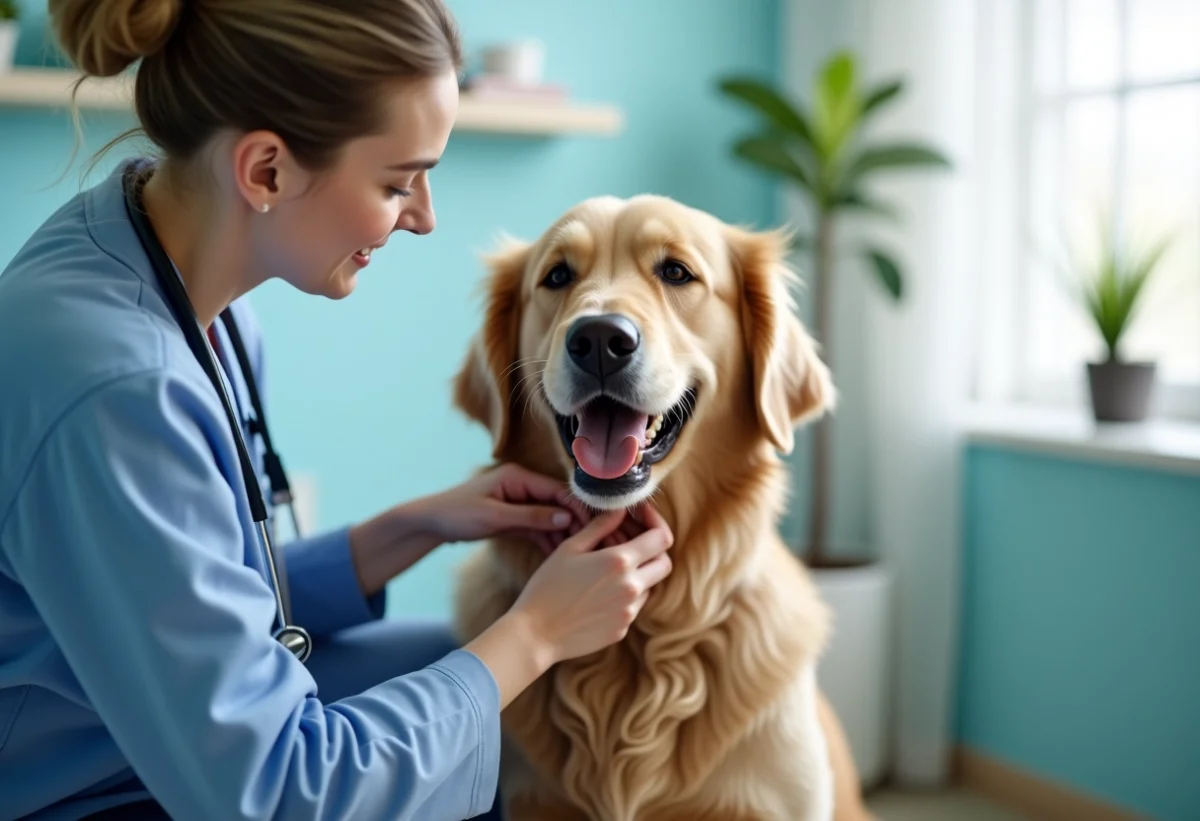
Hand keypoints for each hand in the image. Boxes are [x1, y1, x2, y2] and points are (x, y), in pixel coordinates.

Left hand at [348, 463, 590, 598]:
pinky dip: (551, 542)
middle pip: (559, 504)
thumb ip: (531, 517)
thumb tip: (566, 518)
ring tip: (587, 555)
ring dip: (567, 536)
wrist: (430, 523)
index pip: (558, 490)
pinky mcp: (515, 519)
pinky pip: (540, 530)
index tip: (596, 527)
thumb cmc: (457, 514)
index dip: (578, 508)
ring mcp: (520, 503)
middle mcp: (523, 487)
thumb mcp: (495, 517)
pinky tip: (565, 559)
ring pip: (552, 519)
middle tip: (598, 543)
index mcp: (518, 477)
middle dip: (578, 524)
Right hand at [509, 503, 673, 665]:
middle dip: (653, 550)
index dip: (656, 522)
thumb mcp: (570, 548)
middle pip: (664, 563)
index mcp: (619, 562)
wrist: (535, 634)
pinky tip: (598, 591)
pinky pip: (633, 606)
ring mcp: (629, 612)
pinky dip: (624, 594)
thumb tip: (620, 510)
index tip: (642, 517)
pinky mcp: (622, 629)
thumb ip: (600, 526)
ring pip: (649, 585)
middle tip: (631, 542)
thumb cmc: (547, 587)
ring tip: (606, 568)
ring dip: (637, 573)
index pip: (661, 538)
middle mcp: (631, 588)